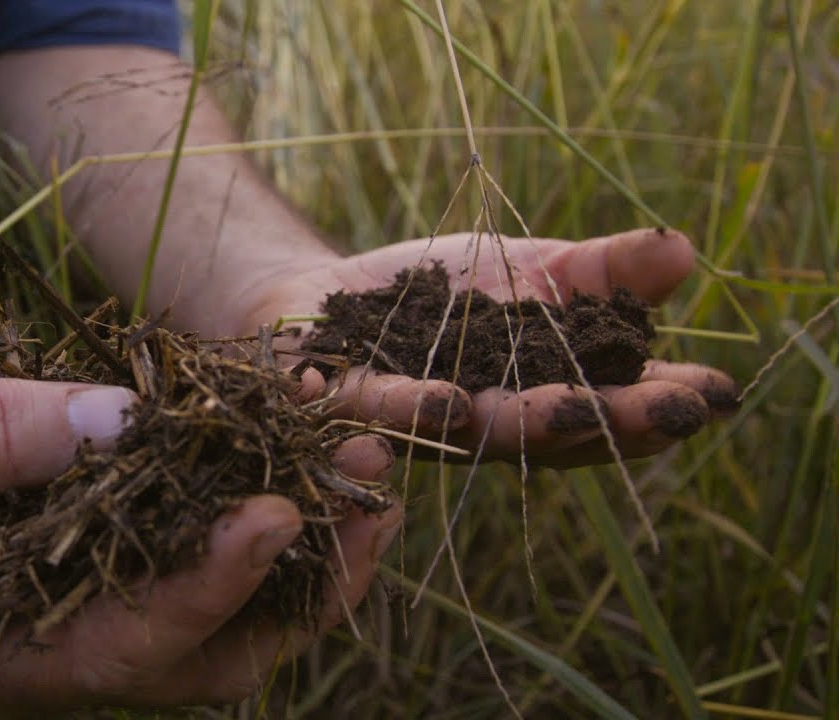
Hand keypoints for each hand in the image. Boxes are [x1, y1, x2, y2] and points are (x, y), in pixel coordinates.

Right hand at [0, 378, 400, 709]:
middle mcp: (52, 661)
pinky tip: (301, 474)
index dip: (210, 584)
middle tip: (371, 495)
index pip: (126, 644)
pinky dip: (259, 538)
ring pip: (219, 635)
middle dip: (297, 582)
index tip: (277, 511)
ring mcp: (80, 628)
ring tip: (368, 487)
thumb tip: (127, 417)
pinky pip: (194, 581)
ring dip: (303, 568)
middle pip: (205, 658)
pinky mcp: (95, 581)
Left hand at [241, 228, 737, 466]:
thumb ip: (599, 271)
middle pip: (557, 431)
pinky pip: (385, 412)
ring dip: (528, 424)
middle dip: (613, 422)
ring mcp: (422, 425)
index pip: (611, 407)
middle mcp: (489, 423)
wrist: (319, 292)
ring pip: (480, 431)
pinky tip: (450, 402)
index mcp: (540, 395)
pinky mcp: (353, 406)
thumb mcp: (530, 270)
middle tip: (670, 415)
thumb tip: (682, 248)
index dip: (661, 403)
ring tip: (573, 411)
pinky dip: (416, 410)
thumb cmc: (435, 293)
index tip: (717, 393)